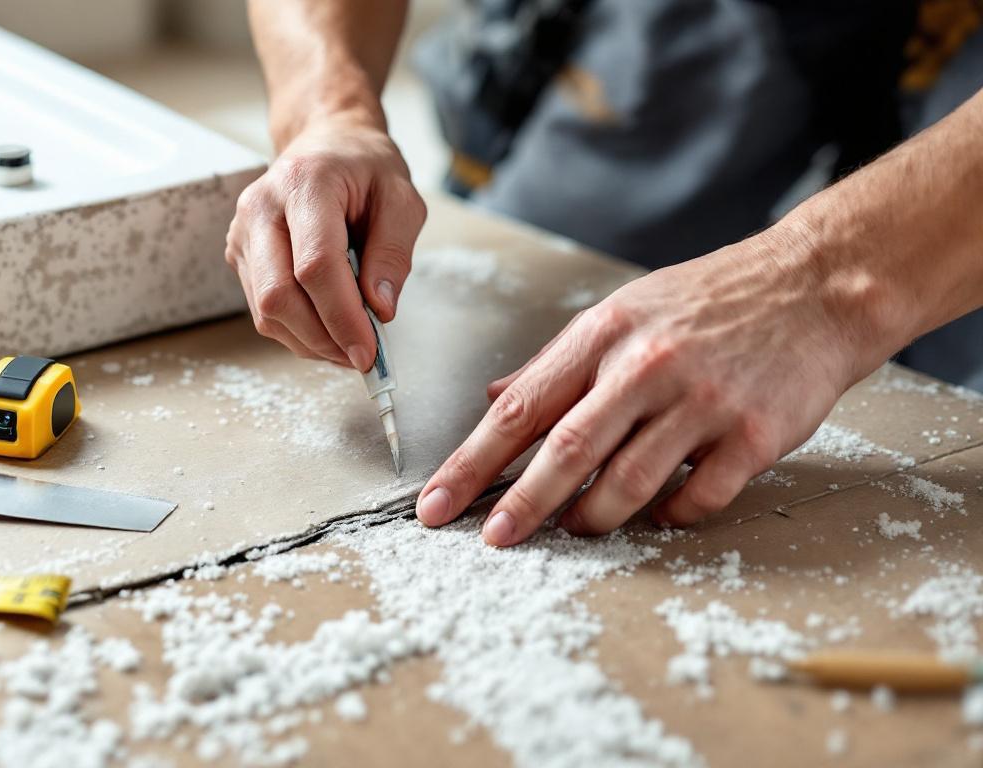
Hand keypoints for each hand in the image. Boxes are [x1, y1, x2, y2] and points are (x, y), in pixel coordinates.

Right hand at [225, 113, 425, 370]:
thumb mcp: (401, 198)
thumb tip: (379, 310)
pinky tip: (329, 330)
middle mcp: (260, 208)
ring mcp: (243, 233)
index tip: (369, 352)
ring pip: (266, 312)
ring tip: (349, 345)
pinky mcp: (240, 255)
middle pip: (279, 296)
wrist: (325, 143)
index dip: (342, 316)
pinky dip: (298, 332)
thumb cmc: (364, 167)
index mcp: (303, 183)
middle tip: (362, 356)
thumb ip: (393, 253)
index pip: (314, 265)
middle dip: (323, 338)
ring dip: (311, 342)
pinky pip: (263, 309)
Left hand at [415, 227, 887, 544]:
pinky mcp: (753, 434)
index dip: (472, 463)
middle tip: (493, 540)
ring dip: (593, 517)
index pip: (520, 410)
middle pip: (566, 452)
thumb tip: (495, 401)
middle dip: (520, 505)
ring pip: (628, 482)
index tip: (437, 504)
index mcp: (603, 334)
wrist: (815, 286)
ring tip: (577, 526)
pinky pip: (698, 498)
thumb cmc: (708, 301)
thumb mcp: (622, 312)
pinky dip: (670, 516)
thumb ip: (556, 363)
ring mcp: (702, 402)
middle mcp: (646, 366)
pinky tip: (658, 514)